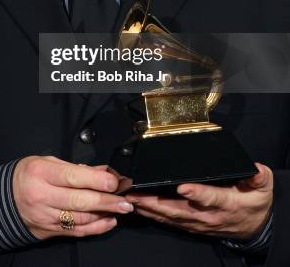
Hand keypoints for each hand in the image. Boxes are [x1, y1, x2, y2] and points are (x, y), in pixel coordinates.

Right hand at [13, 156, 133, 239]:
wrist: (4, 198)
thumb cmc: (28, 174)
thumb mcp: (48, 161)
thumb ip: (76, 168)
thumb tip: (104, 172)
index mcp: (41, 173)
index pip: (73, 177)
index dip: (96, 180)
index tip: (115, 181)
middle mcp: (42, 196)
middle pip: (79, 201)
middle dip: (106, 201)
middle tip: (125, 201)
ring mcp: (45, 216)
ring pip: (79, 218)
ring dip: (104, 215)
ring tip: (120, 209)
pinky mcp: (48, 231)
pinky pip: (75, 231)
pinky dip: (94, 227)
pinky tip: (108, 222)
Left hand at [125, 163, 272, 238]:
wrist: (253, 227)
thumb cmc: (254, 203)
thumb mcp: (264, 188)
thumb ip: (259, 178)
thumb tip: (255, 169)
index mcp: (227, 203)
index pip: (211, 197)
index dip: (197, 193)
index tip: (183, 186)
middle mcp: (208, 215)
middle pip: (180, 209)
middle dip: (156, 201)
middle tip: (137, 193)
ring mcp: (197, 222)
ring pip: (170, 216)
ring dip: (150, 207)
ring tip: (131, 197)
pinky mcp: (190, 224)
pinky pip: (168, 220)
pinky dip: (152, 214)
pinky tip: (139, 206)